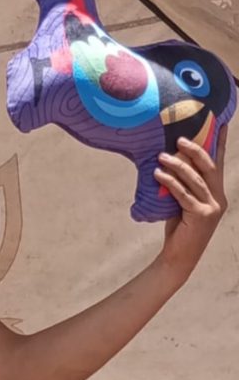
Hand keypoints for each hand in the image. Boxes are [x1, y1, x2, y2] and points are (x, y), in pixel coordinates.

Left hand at [154, 125, 227, 277]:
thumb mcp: (182, 203)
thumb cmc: (179, 228)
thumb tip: (167, 164)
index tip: (221, 123)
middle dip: (196, 150)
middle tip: (180, 139)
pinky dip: (170, 182)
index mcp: (217, 193)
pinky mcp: (200, 216)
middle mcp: (219, 198)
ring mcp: (212, 208)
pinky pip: (183, 194)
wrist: (179, 256)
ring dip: (177, 166)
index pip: (219, 164)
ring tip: (161, 156)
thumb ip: (181, 186)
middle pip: (210, 167)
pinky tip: (158, 174)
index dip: (220, 143)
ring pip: (195, 180)